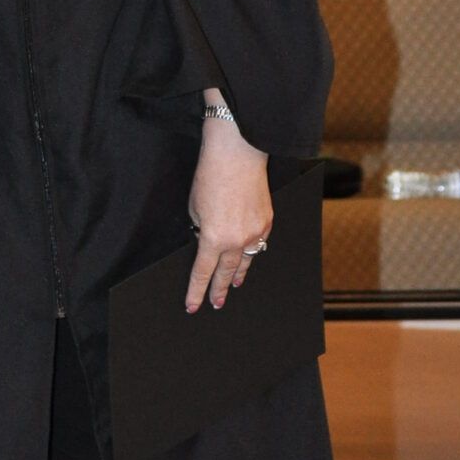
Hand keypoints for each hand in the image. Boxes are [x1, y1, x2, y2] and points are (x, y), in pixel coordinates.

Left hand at [186, 122, 271, 312]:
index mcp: (213, 239)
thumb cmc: (211, 177)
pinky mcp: (267, 221)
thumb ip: (200, 229)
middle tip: (216, 303)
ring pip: (246, 261)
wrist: (238, 154)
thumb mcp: (194, 208)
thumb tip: (206, 240)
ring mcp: (255, 232)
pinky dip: (252, 252)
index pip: (203, 273)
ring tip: (234, 284)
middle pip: (226, 273)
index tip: (193, 305)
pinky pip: (258, 244)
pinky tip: (249, 256)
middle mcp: (237, 240)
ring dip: (238, 274)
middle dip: (219, 289)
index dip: (196, 291)